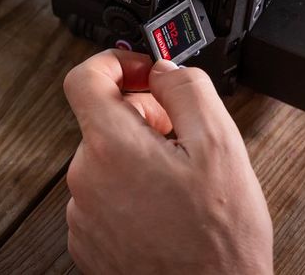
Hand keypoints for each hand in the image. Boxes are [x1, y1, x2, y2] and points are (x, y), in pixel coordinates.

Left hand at [63, 50, 271, 273]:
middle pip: (101, 120)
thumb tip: (164, 69)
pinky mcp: (86, 240)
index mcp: (112, 147)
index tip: (139, 70)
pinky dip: (127, 191)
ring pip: (104, 159)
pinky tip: (162, 209)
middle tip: (178, 136)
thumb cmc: (219, 241)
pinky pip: (101, 195)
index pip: (84, 78)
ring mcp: (82, 213)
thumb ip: (187, 89)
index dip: (114, 64)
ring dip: (136, 157)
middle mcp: (86, 178)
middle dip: (140, 116)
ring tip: (177, 182)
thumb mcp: (221, 147)